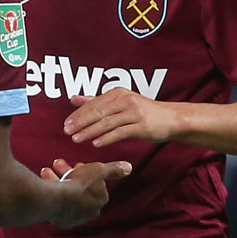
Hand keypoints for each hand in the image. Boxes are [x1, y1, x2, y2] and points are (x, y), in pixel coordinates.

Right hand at [39, 158, 131, 228]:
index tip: (77, 165)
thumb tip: (128, 168)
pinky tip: (46, 185)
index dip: (86, 172)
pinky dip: (53, 193)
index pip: (95, 184)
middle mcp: (90, 212)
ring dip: (57, 181)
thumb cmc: (79, 184)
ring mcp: (75, 217)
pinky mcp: (62, 221)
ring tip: (46, 170)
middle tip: (59, 164)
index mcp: (100, 200)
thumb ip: (114, 169)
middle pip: (79, 189)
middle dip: (69, 174)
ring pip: (67, 196)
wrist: (57, 200)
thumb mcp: (98, 170)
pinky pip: (58, 205)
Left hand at [63, 88, 179, 147]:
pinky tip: (96, 144)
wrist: (170, 118)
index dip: (78, 114)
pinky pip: (120, 132)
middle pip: (98, 112)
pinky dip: (106, 138)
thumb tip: (73, 99)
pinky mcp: (142, 126)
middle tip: (67, 131)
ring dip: (90, 131)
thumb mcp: (120, 102)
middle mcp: (125, 100)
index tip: (66, 124)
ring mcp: (134, 113)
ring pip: (107, 123)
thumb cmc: (142, 111)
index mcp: (118, 93)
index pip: (93, 103)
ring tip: (76, 139)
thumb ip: (96, 101)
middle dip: (80, 122)